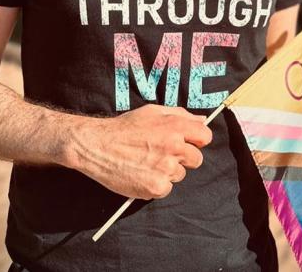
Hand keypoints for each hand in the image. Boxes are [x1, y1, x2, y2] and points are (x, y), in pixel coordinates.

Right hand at [64, 104, 211, 199]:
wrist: (96, 145)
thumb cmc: (123, 128)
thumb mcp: (150, 112)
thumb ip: (179, 115)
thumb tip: (202, 120)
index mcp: (175, 126)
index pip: (205, 137)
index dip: (195, 140)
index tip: (183, 142)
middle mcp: (174, 147)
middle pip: (196, 159)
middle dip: (182, 158)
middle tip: (160, 154)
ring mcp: (166, 169)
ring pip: (180, 175)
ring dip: (167, 171)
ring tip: (145, 163)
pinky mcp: (157, 187)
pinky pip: (166, 188)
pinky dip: (155, 184)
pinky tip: (140, 174)